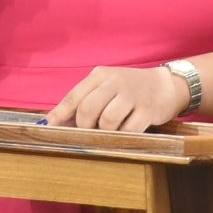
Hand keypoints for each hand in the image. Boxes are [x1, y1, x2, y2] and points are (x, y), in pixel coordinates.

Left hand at [44, 65, 190, 131]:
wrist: (166, 85)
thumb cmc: (129, 90)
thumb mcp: (106, 88)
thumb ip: (84, 102)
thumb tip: (56, 124)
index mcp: (100, 75)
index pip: (74, 96)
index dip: (59, 115)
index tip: (46, 129)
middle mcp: (115, 81)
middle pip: (88, 109)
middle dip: (84, 127)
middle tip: (89, 133)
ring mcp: (132, 95)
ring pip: (107, 120)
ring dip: (105, 133)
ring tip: (110, 132)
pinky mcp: (148, 109)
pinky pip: (128, 130)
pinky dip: (123, 137)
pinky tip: (125, 134)